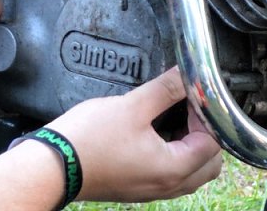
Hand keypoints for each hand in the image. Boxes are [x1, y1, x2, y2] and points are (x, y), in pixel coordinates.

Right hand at [43, 67, 222, 202]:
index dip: (206, 116)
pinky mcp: (136, 189)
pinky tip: (153, 137)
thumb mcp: (131, 106)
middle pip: (208, 165)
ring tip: (172, 121)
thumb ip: (165, 90)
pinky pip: (169, 177)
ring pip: (190, 174)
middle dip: (205, 135)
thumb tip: (186, 76)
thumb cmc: (88, 140)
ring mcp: (151, 191)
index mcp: (173, 168)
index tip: (191, 97)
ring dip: (190, 148)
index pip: (213, 143)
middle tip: (187, 110)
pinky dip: (172, 158)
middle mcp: (167, 186)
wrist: (53, 165)